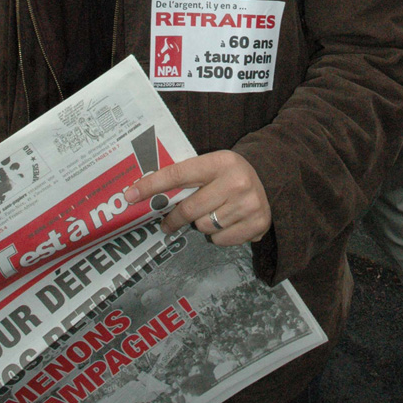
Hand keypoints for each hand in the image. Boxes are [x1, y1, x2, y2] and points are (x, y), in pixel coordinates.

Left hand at [124, 150, 270, 246]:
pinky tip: (229, 222)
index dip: (153, 185)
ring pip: (205, 227)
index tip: (130, 196)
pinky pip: (221, 240)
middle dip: (175, 218)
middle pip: (190, 209)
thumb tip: (146, 194)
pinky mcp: (257, 224)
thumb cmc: (230, 173)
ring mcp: (249, 204)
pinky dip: (219, 235)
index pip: (178, 173)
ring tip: (214, 213)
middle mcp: (236, 181)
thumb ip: (187, 177)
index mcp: (220, 161)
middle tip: (166, 224)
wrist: (272, 177)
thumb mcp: (212, 165)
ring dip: (202, 224)